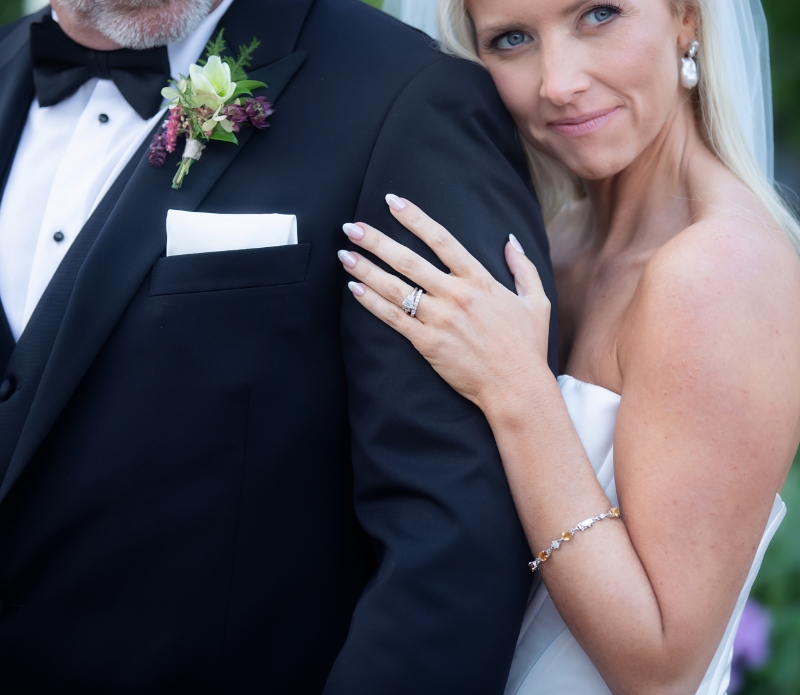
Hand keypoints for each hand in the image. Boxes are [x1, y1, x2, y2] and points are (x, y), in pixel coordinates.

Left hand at [339, 195, 551, 412]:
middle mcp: (456, 295)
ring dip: (366, 269)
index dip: (414, 218)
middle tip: (351, 227)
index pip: (441, 239)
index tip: (392, 202)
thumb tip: (510, 240)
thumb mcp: (536, 301)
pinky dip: (371, 303)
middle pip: (408, 260)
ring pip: (395, 287)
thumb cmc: (527, 348)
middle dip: (376, 240)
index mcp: (480, 280)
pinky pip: (393, 319)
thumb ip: (523, 267)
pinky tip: (354, 288)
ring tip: (343, 255)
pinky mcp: (427, 343)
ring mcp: (439, 319)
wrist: (517, 387)